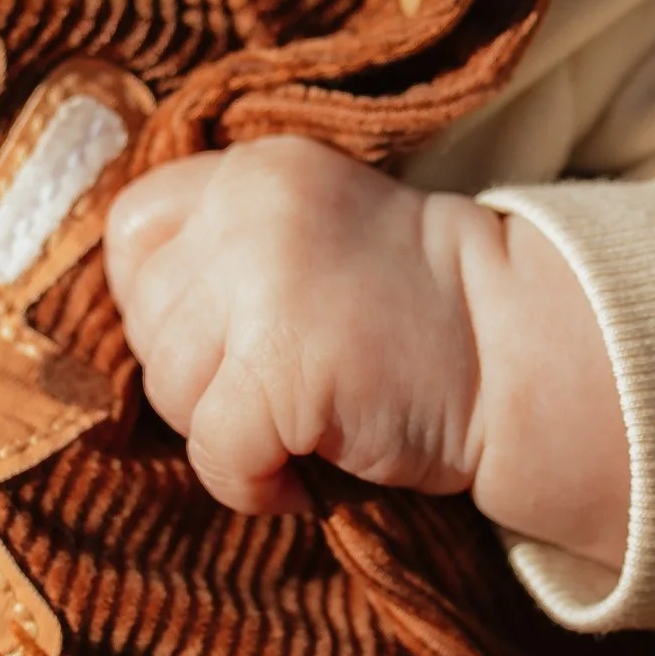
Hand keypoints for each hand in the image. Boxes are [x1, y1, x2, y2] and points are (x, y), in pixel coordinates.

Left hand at [103, 135, 631, 568]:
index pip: (133, 230)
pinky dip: (251, 484)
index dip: (156, 300)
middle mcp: (249, 211)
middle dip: (195, 376)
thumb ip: (227, 249)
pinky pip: (213, 450)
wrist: (522, 354)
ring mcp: (263, 286)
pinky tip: (300, 478)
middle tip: (274, 391)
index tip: (218, 338)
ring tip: (298, 427)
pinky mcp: (281, 369)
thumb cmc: (414, 312)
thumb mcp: (312, 235)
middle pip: (146, 321)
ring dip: (223, 430)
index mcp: (254, 171)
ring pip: (170, 387)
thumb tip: (133, 326)